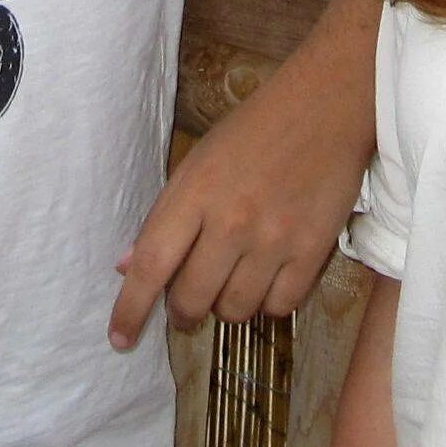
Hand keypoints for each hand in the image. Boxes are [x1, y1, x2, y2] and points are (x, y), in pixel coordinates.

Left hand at [110, 48, 372, 349]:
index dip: (131, 309)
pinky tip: (267, 279)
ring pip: (235, 310)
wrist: (326, 106)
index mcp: (195, 192)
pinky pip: (280, 307)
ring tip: (232, 282)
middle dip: (183, 312)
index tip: (119, 339)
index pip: (151, 265)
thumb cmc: (254, 130)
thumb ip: (165, 217)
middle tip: (188, 305)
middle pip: (192, 298)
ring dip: (226, 307)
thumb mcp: (198, 162)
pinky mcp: (313, 250)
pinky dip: (268, 302)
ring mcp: (274, 239)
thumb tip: (127, 268)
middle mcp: (231, 221)